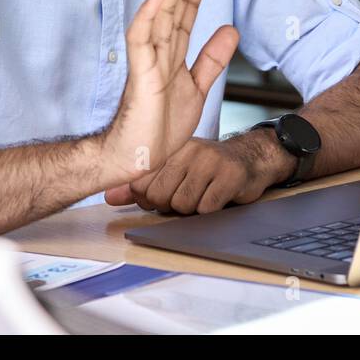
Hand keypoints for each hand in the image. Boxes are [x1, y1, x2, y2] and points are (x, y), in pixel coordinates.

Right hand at [96, 0, 238, 188]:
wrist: (139, 159)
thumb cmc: (160, 127)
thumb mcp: (197, 88)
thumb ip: (212, 58)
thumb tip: (230, 28)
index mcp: (173, 49)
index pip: (188, 6)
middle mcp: (160, 48)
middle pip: (176, 0)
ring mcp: (148, 58)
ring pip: (161, 12)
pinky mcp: (139, 75)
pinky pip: (141, 40)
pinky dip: (149, 16)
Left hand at [103, 136, 285, 213]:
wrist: (250, 158)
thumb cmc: (207, 167)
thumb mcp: (172, 170)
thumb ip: (140, 184)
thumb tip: (108, 197)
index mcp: (170, 148)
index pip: (141, 183)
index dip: (149, 198)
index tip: (163, 195)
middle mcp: (188, 150)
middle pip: (160, 197)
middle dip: (171, 206)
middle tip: (186, 195)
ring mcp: (210, 161)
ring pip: (183, 205)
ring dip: (192, 210)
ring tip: (203, 194)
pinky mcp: (230, 176)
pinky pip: (206, 208)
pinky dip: (210, 211)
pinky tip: (217, 197)